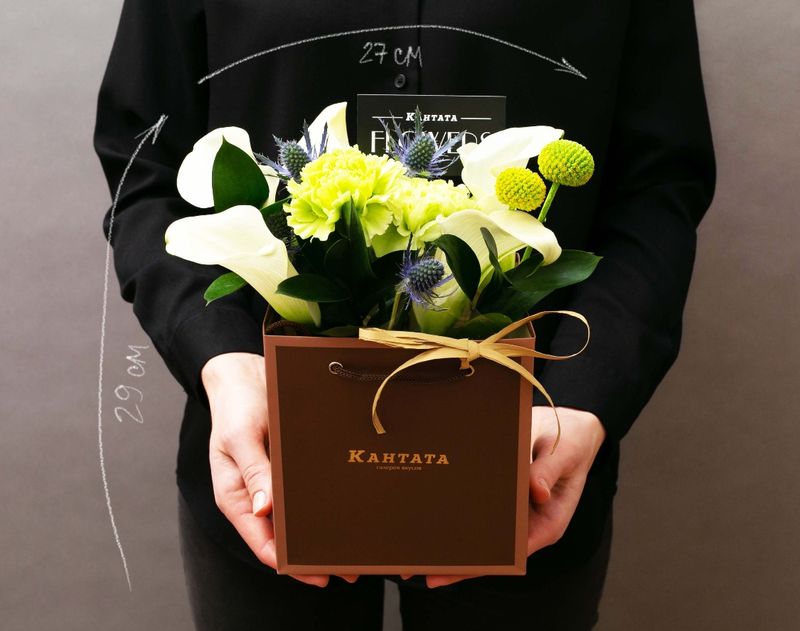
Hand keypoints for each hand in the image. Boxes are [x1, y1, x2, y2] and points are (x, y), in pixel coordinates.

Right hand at [202, 352, 358, 587]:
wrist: (243, 371)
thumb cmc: (236, 403)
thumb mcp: (240, 435)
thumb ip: (253, 472)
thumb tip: (266, 511)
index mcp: (237, 496)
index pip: (263, 542)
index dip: (290, 563)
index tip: (319, 575)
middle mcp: (256, 495)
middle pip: (284, 537)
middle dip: (313, 554)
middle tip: (349, 567)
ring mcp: (272, 483)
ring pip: (297, 518)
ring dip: (322, 531)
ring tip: (355, 546)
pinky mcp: (288, 468)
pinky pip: (305, 493)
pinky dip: (323, 504)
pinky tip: (347, 509)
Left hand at [424, 406, 605, 587]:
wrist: (573, 425)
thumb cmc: (572, 441)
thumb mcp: (564, 454)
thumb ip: (549, 472)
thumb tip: (536, 491)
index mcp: (547, 521)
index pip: (513, 552)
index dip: (485, 563)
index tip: (457, 569)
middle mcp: (528, 521)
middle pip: (492, 547)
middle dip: (459, 558)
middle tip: (420, 567)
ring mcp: (514, 509)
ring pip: (482, 529)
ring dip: (453, 535)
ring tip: (417, 547)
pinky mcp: (504, 492)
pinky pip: (480, 504)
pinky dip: (459, 508)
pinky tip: (432, 510)